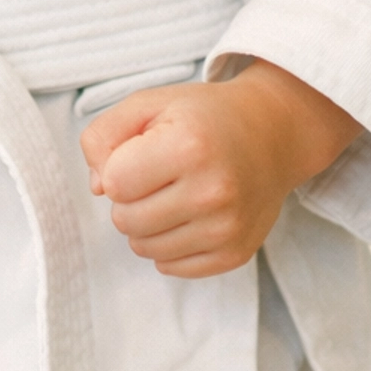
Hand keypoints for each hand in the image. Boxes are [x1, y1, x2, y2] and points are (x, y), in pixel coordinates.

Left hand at [79, 60, 360, 278]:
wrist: (271, 134)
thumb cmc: (201, 117)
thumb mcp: (147, 104)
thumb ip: (103, 136)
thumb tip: (98, 188)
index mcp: (189, 146)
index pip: (113, 184)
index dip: (117, 167)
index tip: (142, 152)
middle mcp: (213, 191)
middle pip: (125, 220)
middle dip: (129, 197)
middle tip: (157, 174)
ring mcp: (227, 228)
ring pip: (143, 247)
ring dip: (146, 223)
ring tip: (173, 193)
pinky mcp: (235, 254)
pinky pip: (170, 266)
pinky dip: (168, 244)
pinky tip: (188, 215)